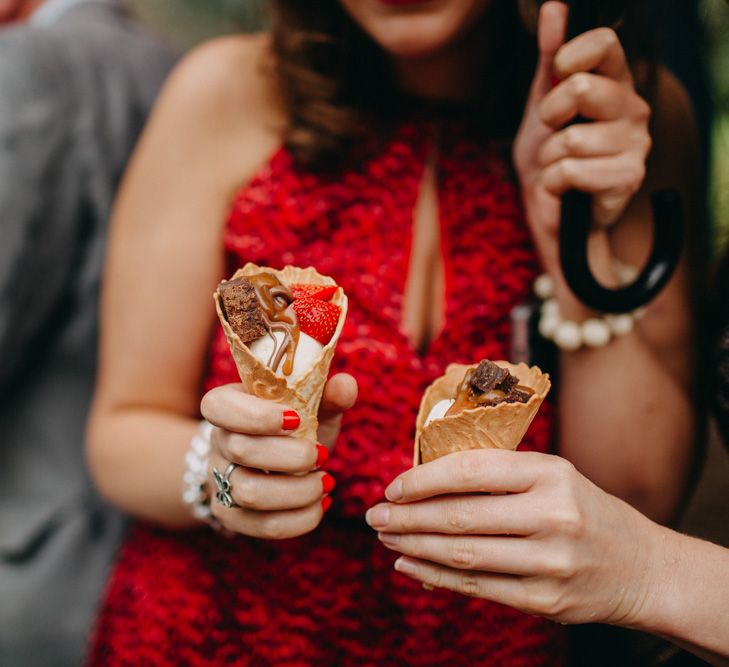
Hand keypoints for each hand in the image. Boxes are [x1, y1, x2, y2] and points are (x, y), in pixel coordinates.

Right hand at [200, 373, 356, 538]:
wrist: (275, 460)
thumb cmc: (294, 424)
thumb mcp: (310, 404)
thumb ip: (327, 394)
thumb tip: (346, 385)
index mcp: (228, 405)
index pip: (219, 405)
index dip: (256, 415)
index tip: (297, 419)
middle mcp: (217, 442)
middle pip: (241, 451)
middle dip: (293, 456)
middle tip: (322, 454)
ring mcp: (219, 481)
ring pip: (250, 493)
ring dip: (299, 491)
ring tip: (326, 482)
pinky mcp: (232, 515)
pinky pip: (263, 525)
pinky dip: (300, 519)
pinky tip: (320, 504)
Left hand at [366, 449, 659, 624]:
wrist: (641, 567)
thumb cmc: (582, 510)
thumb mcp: (551, 476)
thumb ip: (496, 476)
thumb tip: (424, 482)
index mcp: (550, 473)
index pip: (470, 471)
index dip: (423, 479)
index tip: (392, 486)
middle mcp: (552, 515)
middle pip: (460, 516)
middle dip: (408, 516)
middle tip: (375, 515)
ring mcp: (550, 562)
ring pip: (463, 554)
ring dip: (414, 546)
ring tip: (387, 537)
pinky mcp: (546, 600)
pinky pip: (477, 587)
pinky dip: (436, 576)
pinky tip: (411, 566)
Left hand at [513, 1, 651, 274]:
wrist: (549, 208)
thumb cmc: (548, 154)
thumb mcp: (541, 102)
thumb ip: (548, 58)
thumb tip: (553, 8)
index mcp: (615, 84)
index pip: (605, 42)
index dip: (569, 56)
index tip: (555, 76)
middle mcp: (633, 109)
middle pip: (581, 88)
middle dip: (548, 115)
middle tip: (551, 131)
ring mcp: (635, 146)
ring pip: (570, 140)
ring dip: (550, 158)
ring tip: (559, 165)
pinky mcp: (627, 180)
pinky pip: (570, 172)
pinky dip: (553, 184)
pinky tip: (565, 188)